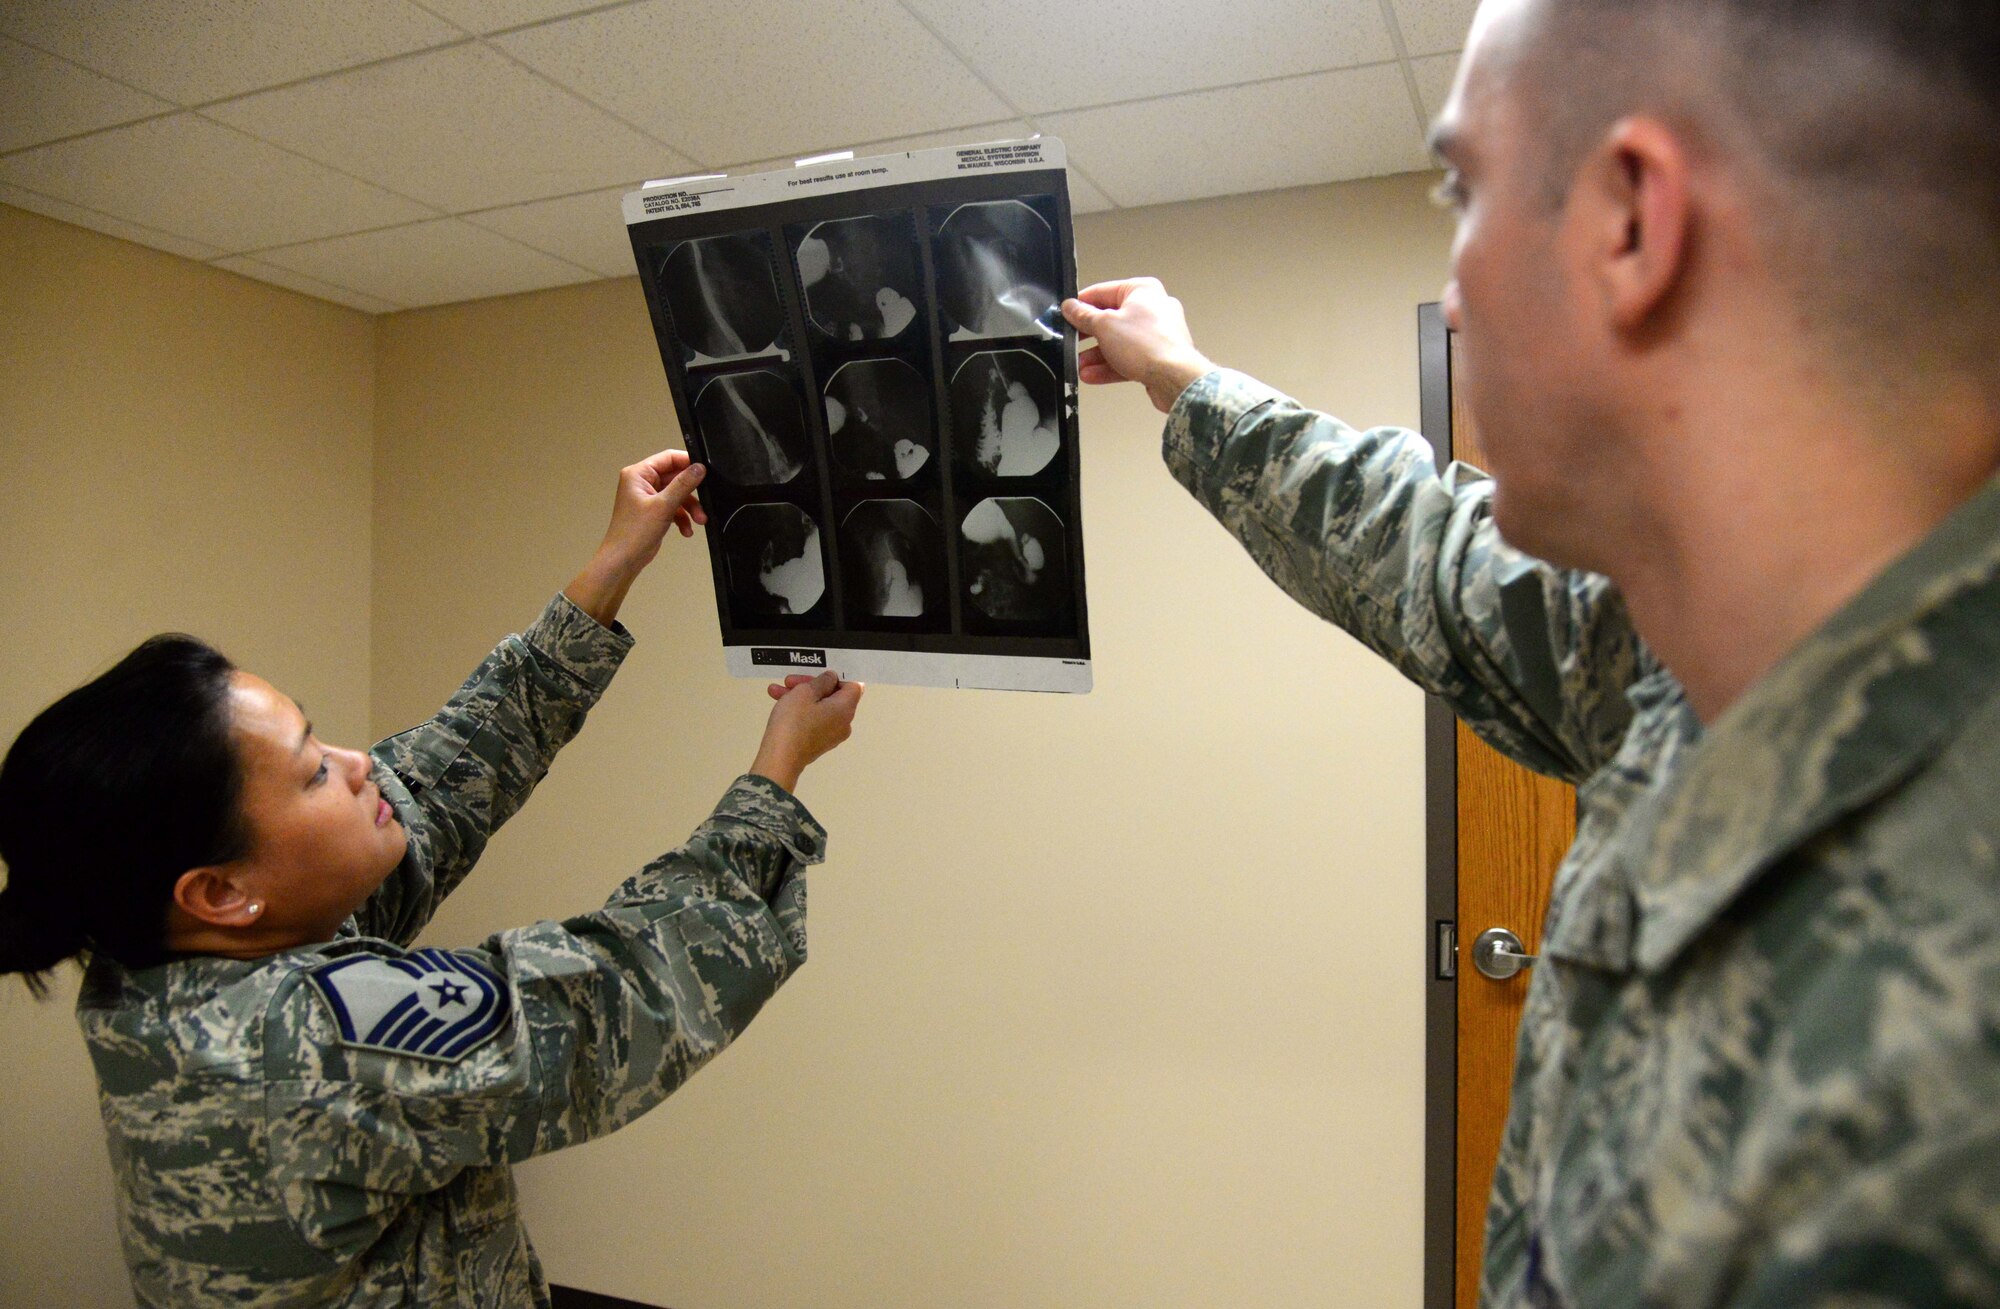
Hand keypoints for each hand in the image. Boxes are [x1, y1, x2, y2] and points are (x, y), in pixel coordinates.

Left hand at [600, 448, 708, 570]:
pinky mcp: (653, 511)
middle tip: (704, 502)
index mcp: (638, 474)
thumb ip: (683, 484)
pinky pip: (674, 507)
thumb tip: (698, 468)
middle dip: (691, 493)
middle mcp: (642, 483)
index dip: (687, 463)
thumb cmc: (632, 534)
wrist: (624, 560)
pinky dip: (682, 518)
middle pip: (675, 478)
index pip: (668, 458)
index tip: (704, 470)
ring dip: (690, 508)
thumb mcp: (663, 506)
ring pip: (677, 494)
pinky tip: (687, 530)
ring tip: (699, 520)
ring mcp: (648, 498)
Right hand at [750, 671, 864, 793]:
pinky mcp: (818, 743)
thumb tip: (832, 679)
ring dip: (799, 696)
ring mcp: (831, 735)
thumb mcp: (805, 692)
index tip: (817, 673)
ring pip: (819, 707)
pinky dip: (800, 711)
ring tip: (775, 691)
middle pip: (833, 696)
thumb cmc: (793, 723)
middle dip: (810, 685)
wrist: (779, 759)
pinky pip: (813, 720)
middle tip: (789, 681)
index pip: (853, 685)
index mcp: (846, 709)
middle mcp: (844, 723)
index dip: (836, 676)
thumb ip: (822, 681)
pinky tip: (779, 703)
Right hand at [1062, 277, 1214, 412]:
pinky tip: (1092, 375)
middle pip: (1111, 319)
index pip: (1103, 292)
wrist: (1174, 378)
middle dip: (1088, 336)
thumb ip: (1083, 316)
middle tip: (1071, 342)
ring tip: (1080, 365)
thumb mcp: (1104, 326)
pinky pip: (1129, 358)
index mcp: (1142, 291)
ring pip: (1119, 342)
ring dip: (1097, 355)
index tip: (1066, 314)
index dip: (1081, 304)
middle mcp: (1152, 309)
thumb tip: (1071, 307)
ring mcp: (1157, 334)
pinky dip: (1111, 366)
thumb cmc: (1147, 344)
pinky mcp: (1158, 356)